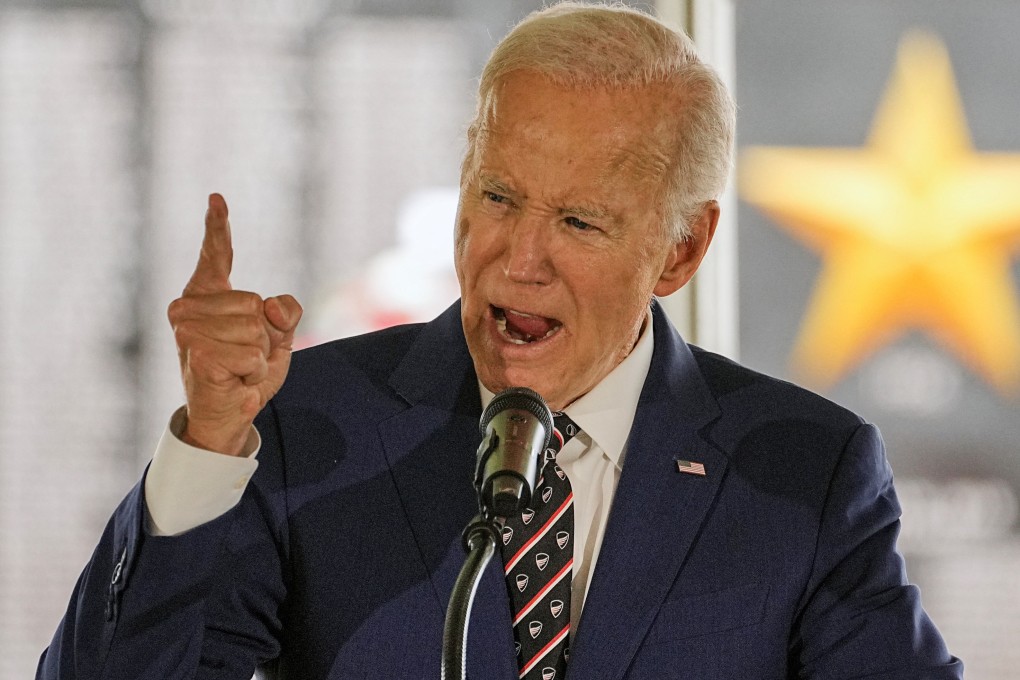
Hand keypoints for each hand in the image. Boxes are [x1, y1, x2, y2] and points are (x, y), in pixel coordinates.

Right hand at [167, 194, 302, 455]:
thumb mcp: (277, 336)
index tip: (217, 198)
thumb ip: (285, 313)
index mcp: (207, 294)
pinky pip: (252, 355)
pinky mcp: (198, 354)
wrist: (229, 413)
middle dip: (263, 336)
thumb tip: (272, 307)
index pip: (216, 254)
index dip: (218, 226)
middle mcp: (189, 307)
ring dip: (258, 356)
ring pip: (255, 330)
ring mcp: (189, 330)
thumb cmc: (246, 370)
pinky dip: (253, 372)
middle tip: (243, 355)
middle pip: (255, 304)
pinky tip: (235, 380)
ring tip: (238, 367)